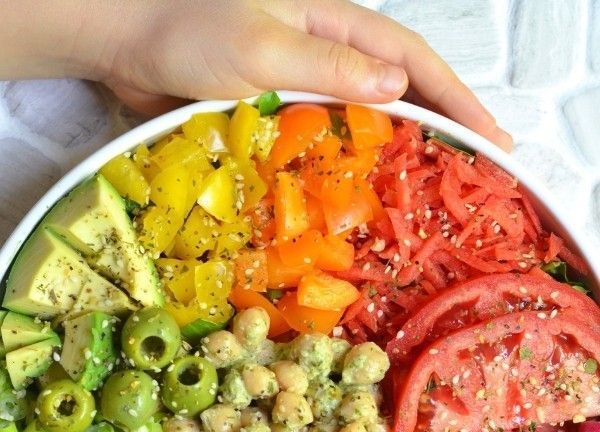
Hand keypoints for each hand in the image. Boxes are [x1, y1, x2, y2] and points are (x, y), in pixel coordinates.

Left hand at [1, 0, 511, 150]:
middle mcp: (323, 54)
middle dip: (441, 130)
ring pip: (364, 125)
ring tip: (430, 197)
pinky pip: (323, 145)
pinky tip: (359, 198)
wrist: (122, 44)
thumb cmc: (183, 31)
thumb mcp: (260, 47)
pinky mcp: (275, 114)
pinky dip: (347, 171)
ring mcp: (300, 85)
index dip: (459, 99)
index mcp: (331, 24)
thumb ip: (326, 67)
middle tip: (474, 178)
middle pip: (399, 94)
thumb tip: (396, 92)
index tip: (495, 139)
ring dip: (398, 156)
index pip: (413, 62)